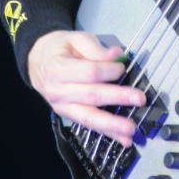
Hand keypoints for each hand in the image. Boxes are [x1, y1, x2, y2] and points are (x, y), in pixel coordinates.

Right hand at [27, 30, 146, 146]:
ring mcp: (62, 107)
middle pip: (92, 96)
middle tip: (139, 98)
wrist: (38, 62)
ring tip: (131, 130)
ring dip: (113, 125)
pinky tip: (123, 139)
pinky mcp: (68, 116)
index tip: (122, 65)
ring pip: (89, 117)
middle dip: (118, 97)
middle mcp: (58, 91)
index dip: (109, 70)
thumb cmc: (59, 48)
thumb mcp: (75, 39)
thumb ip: (96, 48)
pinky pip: (89, 125)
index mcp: (58, 68)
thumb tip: (117, 55)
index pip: (90, 72)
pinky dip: (108, 133)